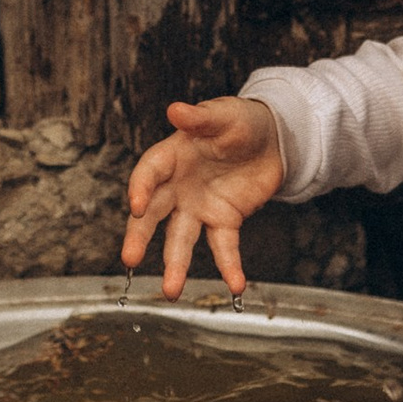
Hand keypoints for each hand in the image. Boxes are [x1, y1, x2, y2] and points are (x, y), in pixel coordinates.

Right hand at [121, 94, 283, 298]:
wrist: (272, 139)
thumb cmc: (239, 122)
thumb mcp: (222, 115)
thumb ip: (199, 118)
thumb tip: (176, 109)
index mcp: (171, 156)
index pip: (149, 173)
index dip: (140, 188)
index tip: (135, 205)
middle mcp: (178, 186)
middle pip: (153, 214)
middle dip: (140, 236)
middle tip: (130, 259)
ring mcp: (198, 207)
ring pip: (180, 240)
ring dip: (175, 265)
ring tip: (171, 291)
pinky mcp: (224, 221)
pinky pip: (224, 247)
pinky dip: (229, 266)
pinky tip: (236, 286)